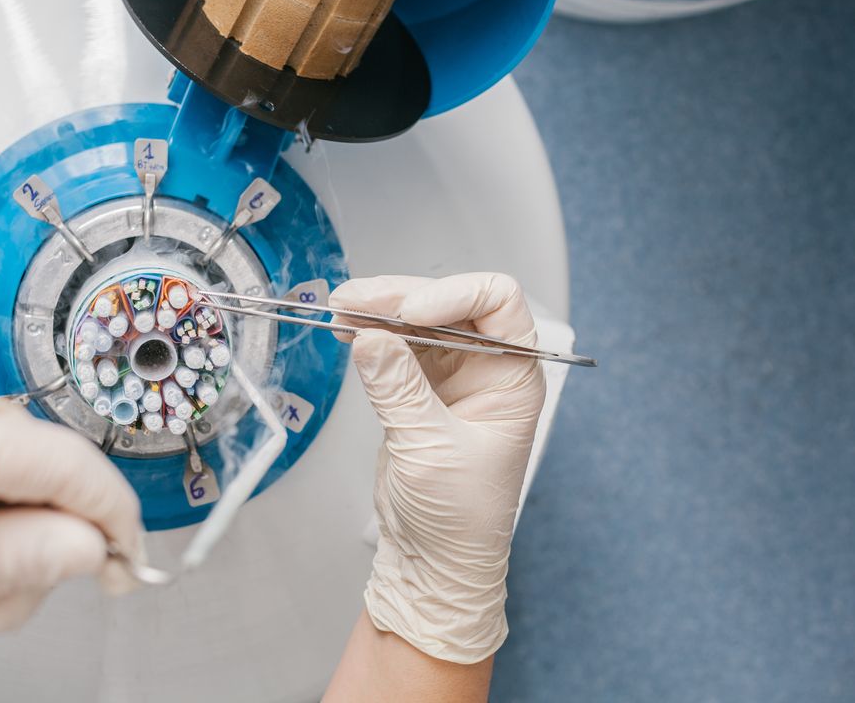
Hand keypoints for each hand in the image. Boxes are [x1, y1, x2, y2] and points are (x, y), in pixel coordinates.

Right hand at [330, 273, 545, 663]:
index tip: (409, 313)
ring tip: (340, 309)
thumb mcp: (430, 449)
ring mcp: (451, 375)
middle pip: (448, 304)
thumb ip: (399, 389)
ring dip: (378, 310)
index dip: (454, 295)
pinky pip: (395, 345)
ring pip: (417, 320)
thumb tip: (370, 336)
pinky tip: (346, 328)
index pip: (497, 303)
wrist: (434, 558)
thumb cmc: (458, 517)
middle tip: (354, 302)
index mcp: (513, 377)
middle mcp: (486, 368)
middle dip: (400, 298)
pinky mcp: (418, 388)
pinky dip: (369, 332)